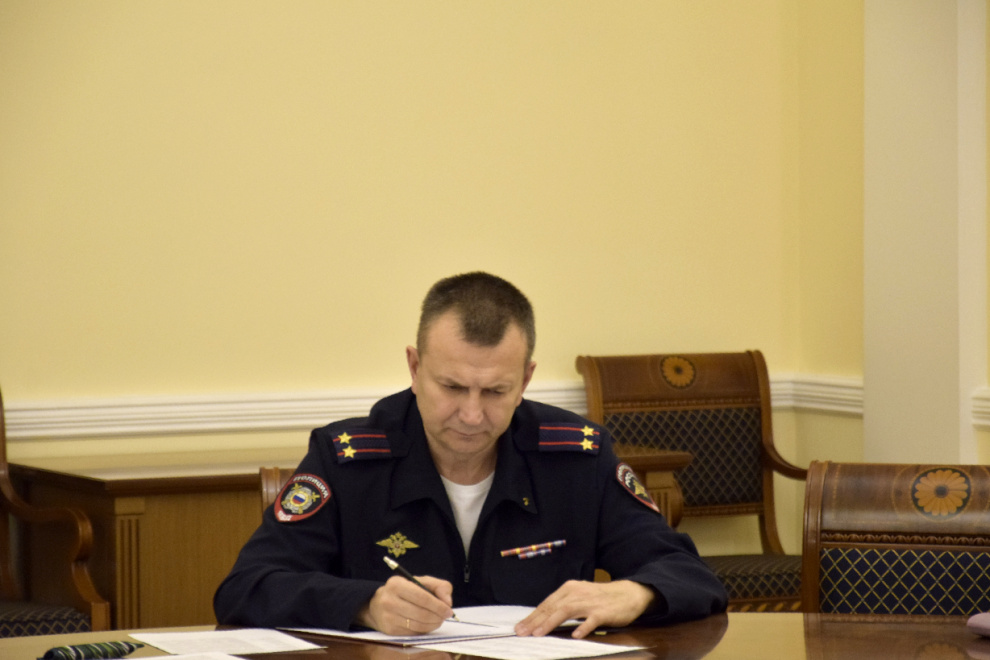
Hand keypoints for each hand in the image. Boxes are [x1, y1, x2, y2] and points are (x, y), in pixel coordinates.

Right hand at [355, 574, 454, 634]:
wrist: (376, 604)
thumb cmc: (403, 591)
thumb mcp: (419, 581)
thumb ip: (438, 586)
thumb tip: (447, 602)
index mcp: (397, 584)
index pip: (423, 598)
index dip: (438, 606)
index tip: (449, 610)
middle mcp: (389, 600)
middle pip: (421, 614)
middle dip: (438, 617)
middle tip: (445, 617)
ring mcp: (388, 617)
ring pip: (418, 625)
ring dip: (433, 625)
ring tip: (438, 620)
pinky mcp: (389, 630)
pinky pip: (413, 632)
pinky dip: (424, 630)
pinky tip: (427, 624)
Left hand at [514, 579, 654, 638]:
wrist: (628, 594)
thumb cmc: (600, 598)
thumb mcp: (579, 597)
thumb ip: (563, 606)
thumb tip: (542, 620)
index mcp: (569, 589)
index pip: (546, 604)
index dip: (532, 616)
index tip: (519, 628)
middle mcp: (577, 593)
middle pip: (552, 607)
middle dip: (535, 621)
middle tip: (522, 633)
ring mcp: (590, 602)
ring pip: (566, 611)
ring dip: (550, 623)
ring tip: (539, 634)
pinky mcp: (603, 612)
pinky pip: (591, 620)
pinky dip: (583, 627)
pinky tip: (575, 636)